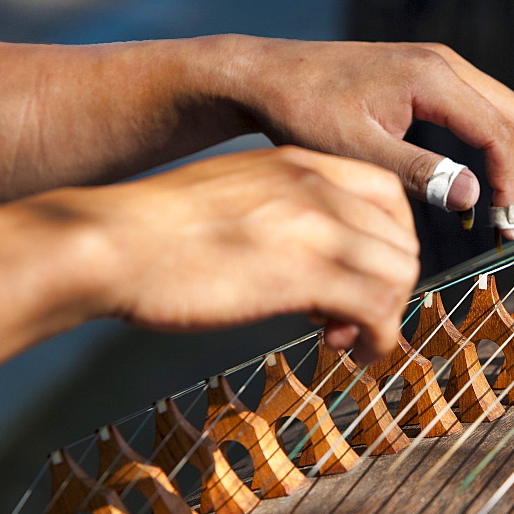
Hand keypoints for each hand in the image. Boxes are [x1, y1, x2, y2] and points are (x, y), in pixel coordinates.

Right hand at [51, 147, 417, 363]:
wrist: (112, 243)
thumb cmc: (161, 231)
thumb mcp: (236, 196)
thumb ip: (284, 213)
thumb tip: (312, 257)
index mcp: (301, 163)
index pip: (388, 193)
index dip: (390, 239)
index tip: (365, 272)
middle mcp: (318, 187)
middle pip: (401, 239)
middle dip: (389, 284)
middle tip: (350, 316)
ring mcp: (316, 228)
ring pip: (399, 274)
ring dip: (384, 315)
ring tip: (343, 337)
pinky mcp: (306, 275)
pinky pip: (379, 309)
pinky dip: (379, 338)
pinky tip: (349, 349)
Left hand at [223, 38, 513, 238]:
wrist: (268, 75)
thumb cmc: (303, 110)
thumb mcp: (357, 149)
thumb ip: (418, 172)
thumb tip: (473, 197)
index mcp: (432, 78)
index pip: (499, 132)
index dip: (513, 184)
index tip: (508, 228)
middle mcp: (445, 65)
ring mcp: (439, 68)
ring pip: (507, 111)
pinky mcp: (428, 79)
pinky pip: (485, 108)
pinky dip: (504, 142)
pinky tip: (512, 168)